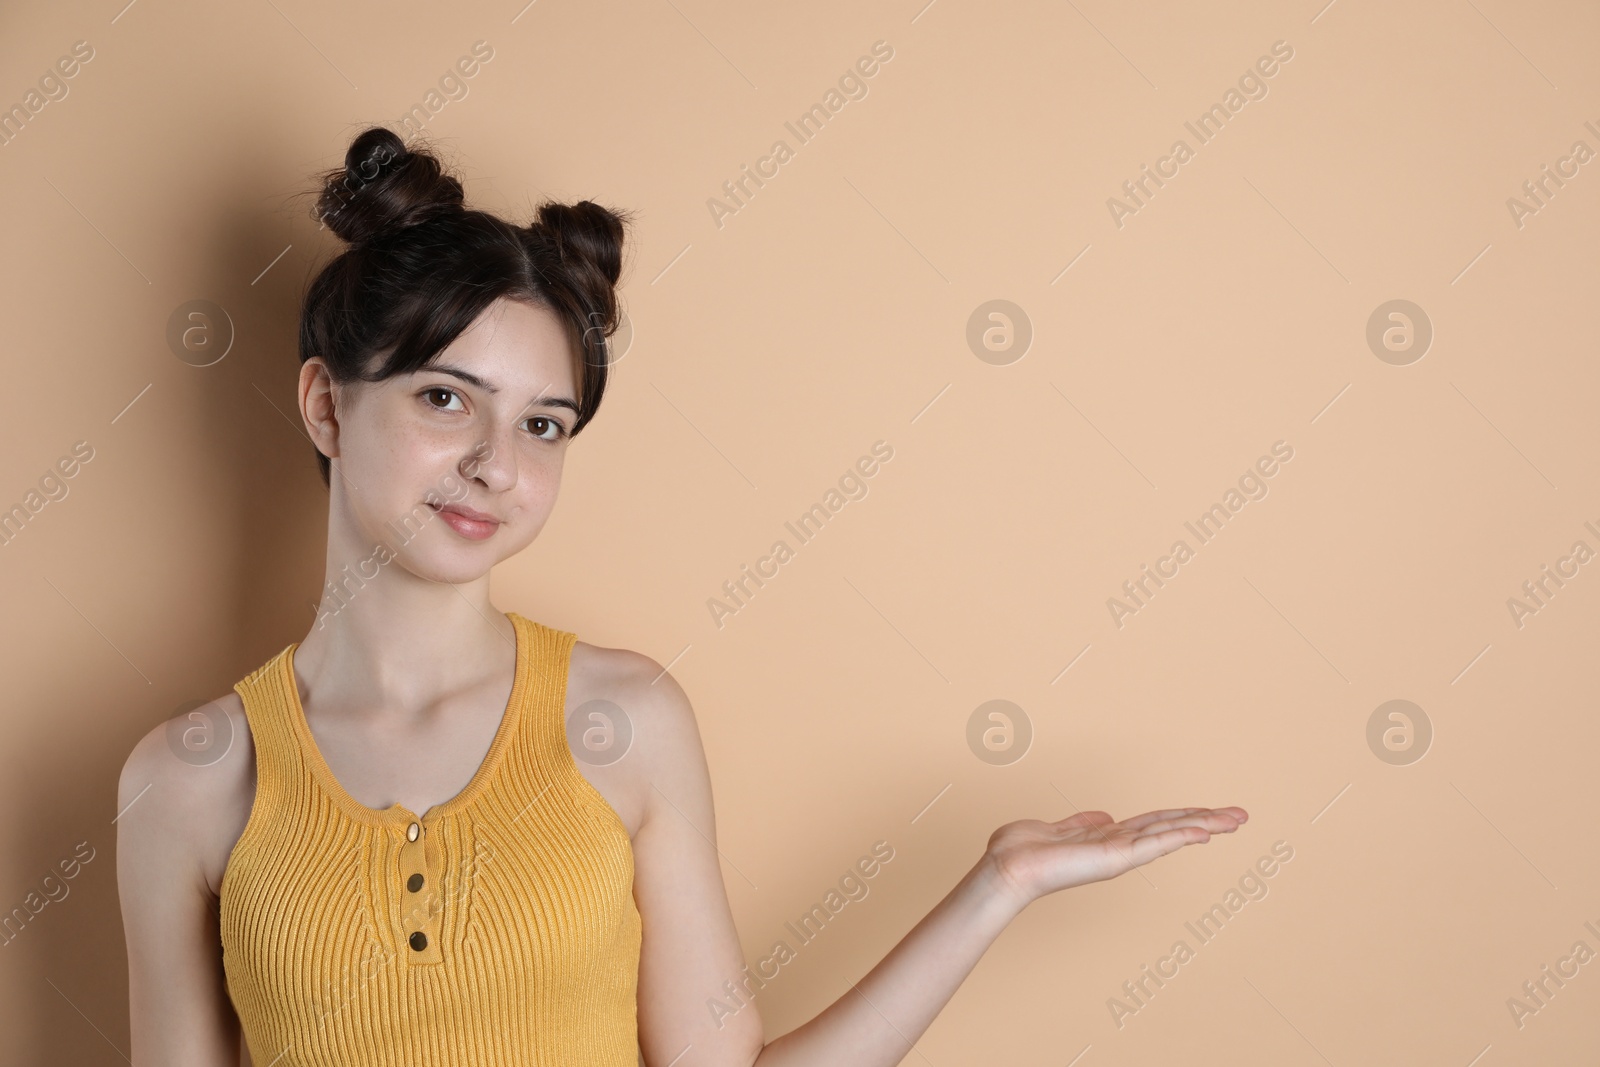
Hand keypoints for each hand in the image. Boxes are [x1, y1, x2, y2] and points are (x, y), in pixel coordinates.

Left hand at [983, 806, 1248, 907]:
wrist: (1007, 869)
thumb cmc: (1021, 851)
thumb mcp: (1056, 828)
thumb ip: (1082, 822)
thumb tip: (1104, 816)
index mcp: (1107, 837)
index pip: (1154, 823)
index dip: (1182, 816)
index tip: (1210, 814)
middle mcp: (1119, 846)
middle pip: (1171, 827)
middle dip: (1206, 820)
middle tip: (1241, 816)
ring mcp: (1120, 853)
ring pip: (1170, 832)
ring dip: (1204, 824)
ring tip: (1236, 819)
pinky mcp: (1115, 858)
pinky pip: (1153, 843)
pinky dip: (1179, 835)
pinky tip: (1204, 831)